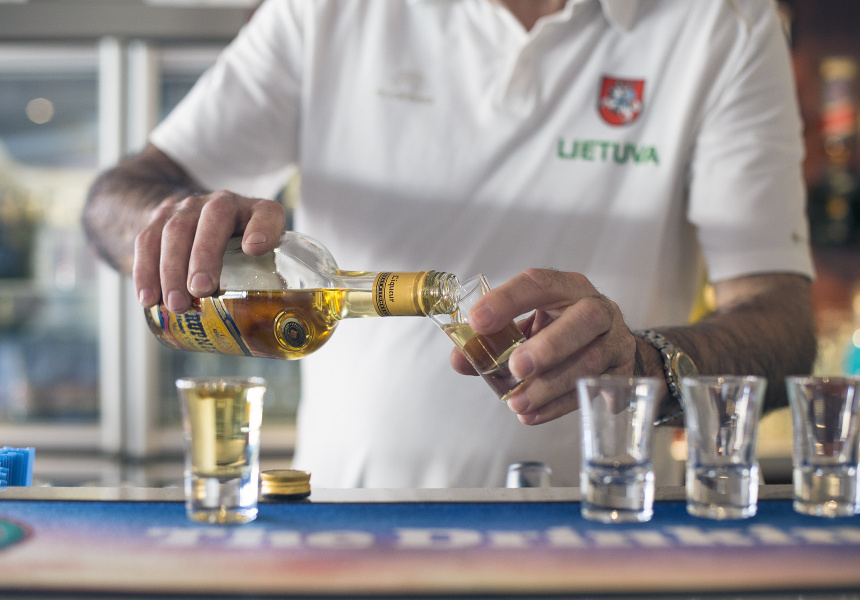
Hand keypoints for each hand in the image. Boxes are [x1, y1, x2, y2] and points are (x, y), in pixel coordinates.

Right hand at [133, 190, 285, 312]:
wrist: (195, 218)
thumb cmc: (237, 250)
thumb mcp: (261, 260)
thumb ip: (270, 286)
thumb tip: (276, 336)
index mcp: (256, 212)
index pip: (267, 212)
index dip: (263, 227)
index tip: (254, 249)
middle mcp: (223, 203)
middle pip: (214, 217)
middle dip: (205, 254)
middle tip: (202, 290)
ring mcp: (189, 208)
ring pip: (176, 229)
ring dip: (172, 269)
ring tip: (176, 305)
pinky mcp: (159, 219)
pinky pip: (147, 241)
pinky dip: (145, 271)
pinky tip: (148, 299)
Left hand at [450, 268, 637, 424]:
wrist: (612, 348)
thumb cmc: (561, 330)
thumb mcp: (528, 328)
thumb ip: (493, 342)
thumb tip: (460, 360)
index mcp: (566, 288)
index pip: (538, 283)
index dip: (507, 300)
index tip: (478, 321)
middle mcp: (598, 307)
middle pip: (583, 319)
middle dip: (548, 345)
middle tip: (516, 368)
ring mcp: (616, 340)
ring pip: (591, 360)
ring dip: (551, 385)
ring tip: (518, 403)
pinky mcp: (624, 373)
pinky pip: (596, 391)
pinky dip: (561, 406)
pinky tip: (534, 415)